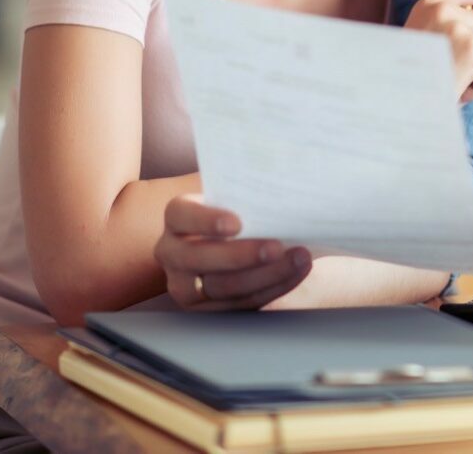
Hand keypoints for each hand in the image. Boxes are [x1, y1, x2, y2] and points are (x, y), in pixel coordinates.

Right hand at [154, 194, 311, 310]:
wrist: (234, 235)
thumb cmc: (238, 204)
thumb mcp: (234, 188)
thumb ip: (247, 181)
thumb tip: (280, 166)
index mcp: (177, 216)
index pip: (182, 215)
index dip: (206, 219)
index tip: (237, 223)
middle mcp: (173, 252)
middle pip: (199, 259)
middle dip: (242, 255)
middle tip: (277, 247)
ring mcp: (187, 284)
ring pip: (223, 287)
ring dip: (266, 275)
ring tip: (298, 258)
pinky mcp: (209, 307)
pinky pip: (241, 303)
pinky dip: (273, 287)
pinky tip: (296, 271)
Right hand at [403, 0, 472, 102]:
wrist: (394, 105)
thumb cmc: (410, 82)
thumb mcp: (424, 42)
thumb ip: (448, 25)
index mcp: (429, 4)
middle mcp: (441, 9)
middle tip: (455, 66)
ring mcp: (457, 28)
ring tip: (452, 80)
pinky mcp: (471, 50)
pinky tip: (456, 92)